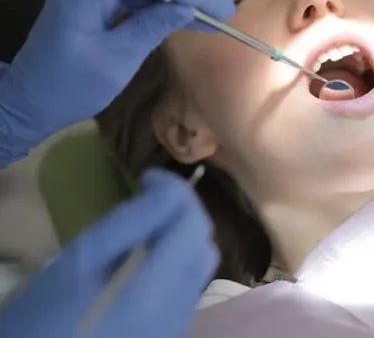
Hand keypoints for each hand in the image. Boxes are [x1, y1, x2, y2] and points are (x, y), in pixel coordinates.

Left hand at [0, 0, 234, 162]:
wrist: (29, 103)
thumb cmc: (69, 87)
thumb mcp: (116, 60)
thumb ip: (150, 28)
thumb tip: (184, 8)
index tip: (206, 0)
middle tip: (222, 9)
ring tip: (214, 16)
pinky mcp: (97, 9)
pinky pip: (134, 0)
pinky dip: (161, 9)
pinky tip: (188, 20)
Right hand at [0, 169, 218, 337]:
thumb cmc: (41, 319)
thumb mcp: (77, 261)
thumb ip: (127, 224)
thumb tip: (162, 193)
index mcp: (154, 287)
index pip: (190, 220)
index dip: (174, 189)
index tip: (146, 178)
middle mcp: (178, 307)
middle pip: (203, 243)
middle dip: (183, 213)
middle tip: (149, 201)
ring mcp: (177, 325)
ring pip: (200, 267)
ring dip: (182, 239)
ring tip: (145, 232)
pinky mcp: (171, 335)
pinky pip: (188, 289)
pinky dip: (176, 265)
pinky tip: (143, 266)